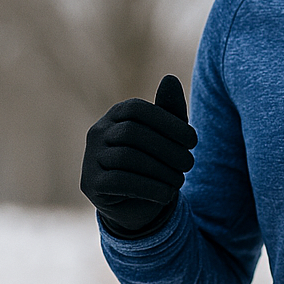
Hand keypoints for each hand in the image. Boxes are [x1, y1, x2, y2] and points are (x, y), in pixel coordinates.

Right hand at [80, 74, 197, 237]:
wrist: (138, 205)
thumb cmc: (156, 163)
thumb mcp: (168, 137)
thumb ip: (171, 111)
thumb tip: (170, 78)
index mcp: (116, 114)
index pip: (138, 109)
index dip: (168, 122)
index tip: (193, 141)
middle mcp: (98, 132)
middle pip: (132, 132)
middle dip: (167, 149)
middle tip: (189, 165)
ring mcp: (90, 158)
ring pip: (127, 158)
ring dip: (161, 171)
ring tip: (180, 181)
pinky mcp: (90, 184)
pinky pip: (120, 181)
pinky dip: (149, 188)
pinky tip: (167, 195)